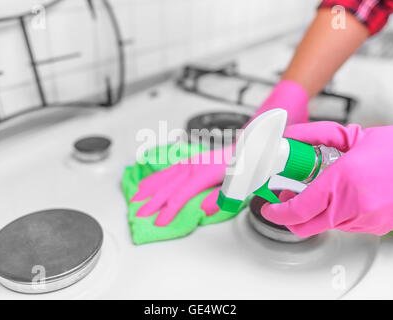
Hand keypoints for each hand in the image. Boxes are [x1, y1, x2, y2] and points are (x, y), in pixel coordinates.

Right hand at [132, 80, 309, 225]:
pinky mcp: (193, 160)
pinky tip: (150, 182)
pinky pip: (170, 169)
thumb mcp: (243, 186)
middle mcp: (196, 164)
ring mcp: (193, 160)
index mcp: (207, 171)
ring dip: (150, 186)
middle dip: (152, 201)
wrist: (256, 148)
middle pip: (169, 185)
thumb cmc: (251, 167)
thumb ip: (222, 198)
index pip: (182, 194)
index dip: (168, 210)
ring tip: (136, 197)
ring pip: (166, 175)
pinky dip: (158, 176)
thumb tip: (203, 208)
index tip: (158, 222)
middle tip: (138, 213)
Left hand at [261, 121, 392, 236]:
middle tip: (286, 199)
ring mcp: (364, 221)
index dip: (275, 213)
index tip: (268, 207)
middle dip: (289, 216)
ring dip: (314, 211)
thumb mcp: (351, 136)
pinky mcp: (375, 228)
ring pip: (324, 224)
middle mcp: (351, 206)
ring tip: (322, 188)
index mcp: (341, 182)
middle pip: (304, 226)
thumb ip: (314, 136)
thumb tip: (290, 137)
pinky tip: (343, 194)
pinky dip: (335, 212)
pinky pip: (344, 225)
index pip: (296, 210)